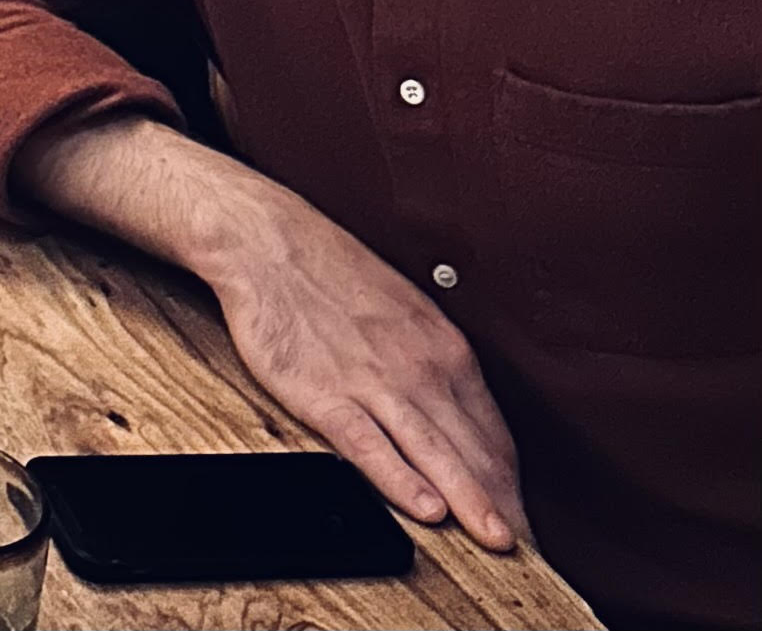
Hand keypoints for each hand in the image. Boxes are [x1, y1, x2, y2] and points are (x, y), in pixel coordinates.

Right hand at [199, 181, 529, 550]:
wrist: (267, 241)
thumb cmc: (330, 271)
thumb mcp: (405, 307)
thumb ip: (435, 360)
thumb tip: (458, 407)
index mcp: (445, 346)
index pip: (494, 433)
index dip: (511, 483)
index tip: (520, 515)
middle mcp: (419, 367)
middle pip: (475, 451)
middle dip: (504, 505)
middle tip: (522, 549)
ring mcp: (373, 383)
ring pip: (436, 454)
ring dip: (472, 503)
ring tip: (496, 541)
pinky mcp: (324, 394)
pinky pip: (370, 445)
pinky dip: (400, 480)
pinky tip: (424, 508)